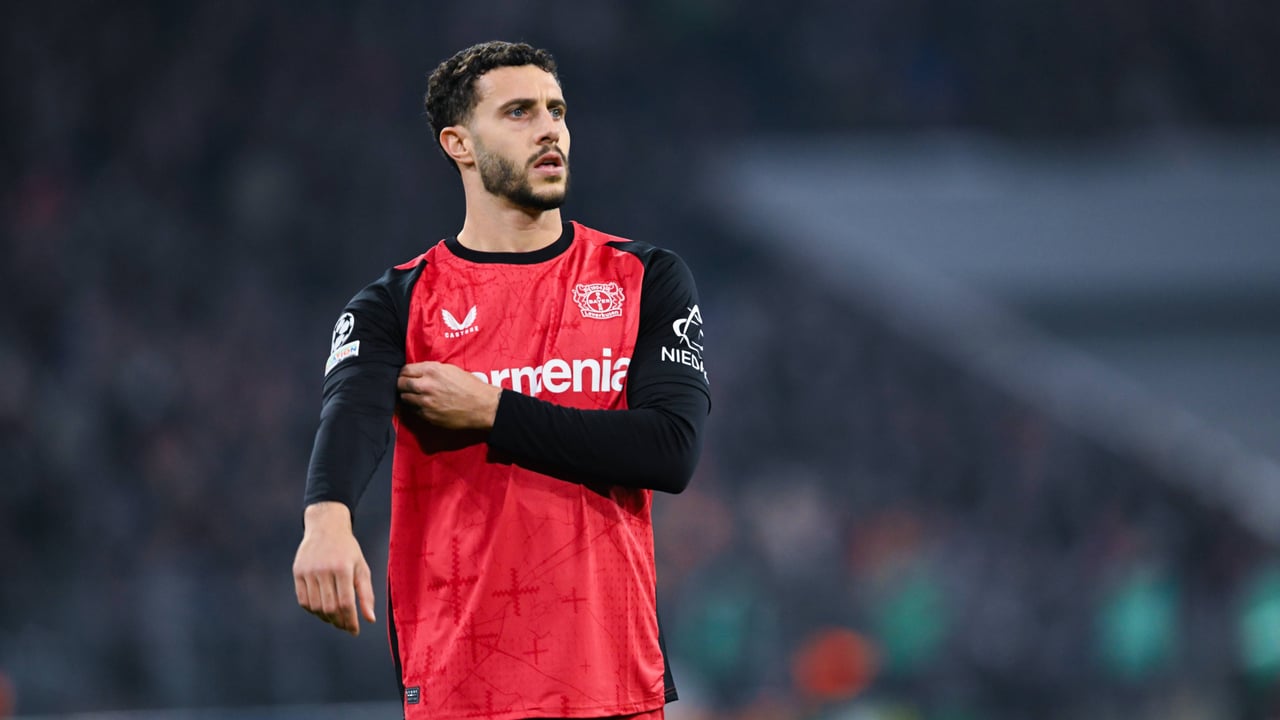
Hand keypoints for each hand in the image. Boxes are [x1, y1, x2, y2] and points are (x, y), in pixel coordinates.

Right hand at [292, 502, 375, 635]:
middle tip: (345, 626)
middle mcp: (324, 569)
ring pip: (315, 606)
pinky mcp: (297, 572)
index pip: (346, 603)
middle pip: (329, 607)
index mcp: (343, 568)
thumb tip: (370, 620)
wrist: (326, 527)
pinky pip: (303, 600)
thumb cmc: (348, 551)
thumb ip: (366, 594)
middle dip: (338, 621)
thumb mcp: (362, 568)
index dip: (350, 621)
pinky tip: (322, 609)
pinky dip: (312, 609)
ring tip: (335, 618)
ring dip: (325, 618)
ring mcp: (308, 571)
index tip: (355, 631)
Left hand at [398, 361, 500, 429]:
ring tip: (414, 396)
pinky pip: (414, 411)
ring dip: (407, 396)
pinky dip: (416, 408)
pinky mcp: (428, 416)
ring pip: (404, 398)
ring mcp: (425, 402)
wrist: (481, 406)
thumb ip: (432, 370)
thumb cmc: (470, 386)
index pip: (405, 370)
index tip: (406, 375)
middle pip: (400, 384)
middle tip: (405, 386)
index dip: (404, 372)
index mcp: (431, 370)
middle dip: (401, 384)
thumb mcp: (451, 369)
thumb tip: (419, 372)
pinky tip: (423, 405)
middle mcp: (425, 385)